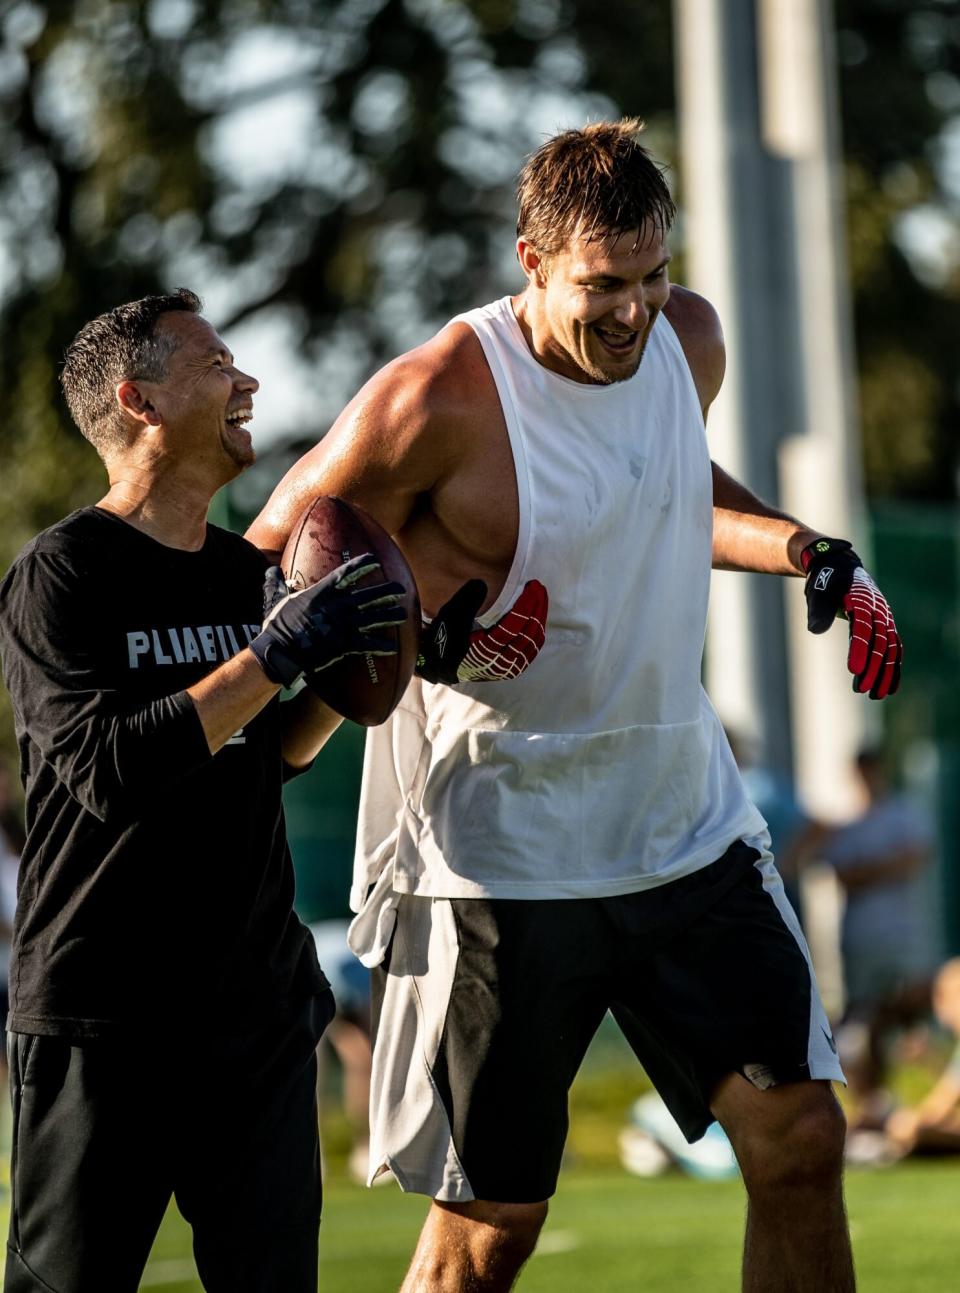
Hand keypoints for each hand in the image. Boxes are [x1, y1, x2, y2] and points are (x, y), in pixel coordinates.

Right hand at [250, 555, 406, 686]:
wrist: (280, 651)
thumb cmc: (276, 626)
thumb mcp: (274, 600)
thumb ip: (276, 584)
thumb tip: (271, 571)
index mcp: (321, 593)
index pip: (346, 574)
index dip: (362, 566)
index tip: (375, 561)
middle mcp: (337, 606)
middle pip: (368, 596)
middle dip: (386, 592)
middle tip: (401, 590)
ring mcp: (342, 625)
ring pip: (373, 618)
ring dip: (390, 616)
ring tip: (403, 614)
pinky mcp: (344, 644)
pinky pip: (368, 644)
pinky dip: (381, 646)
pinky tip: (393, 647)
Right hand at [417, 579, 547, 683]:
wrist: (442, 667)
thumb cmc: (446, 640)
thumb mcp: (450, 618)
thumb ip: (466, 601)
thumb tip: (481, 583)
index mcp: (484, 651)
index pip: (512, 626)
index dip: (525, 605)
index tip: (532, 587)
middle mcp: (499, 663)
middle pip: (527, 633)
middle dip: (536, 608)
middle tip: (538, 587)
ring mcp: (507, 669)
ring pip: (533, 642)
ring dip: (540, 618)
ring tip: (540, 597)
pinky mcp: (512, 670)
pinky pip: (532, 650)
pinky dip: (537, 632)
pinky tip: (539, 617)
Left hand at [801, 537, 900, 698]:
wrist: (838, 565)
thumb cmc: (825, 580)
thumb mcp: (818, 592)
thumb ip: (818, 611)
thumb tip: (815, 630)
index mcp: (860, 600)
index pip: (862, 628)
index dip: (859, 649)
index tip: (854, 670)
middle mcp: (877, 609)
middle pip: (879, 642)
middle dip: (872, 668)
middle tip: (861, 690)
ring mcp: (884, 617)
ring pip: (890, 648)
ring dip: (885, 673)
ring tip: (875, 695)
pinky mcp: (884, 624)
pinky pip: (893, 648)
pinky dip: (893, 667)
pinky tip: (889, 687)